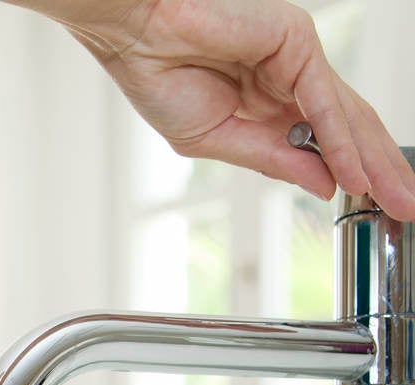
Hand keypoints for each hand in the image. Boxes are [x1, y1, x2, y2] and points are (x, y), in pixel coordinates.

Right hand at [13, 0, 414, 219]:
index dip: (351, 171)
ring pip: (347, 116)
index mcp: (268, 100)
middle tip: (402, 207)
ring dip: (373, 162)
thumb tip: (324, 182)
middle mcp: (290, 76)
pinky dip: (340, 142)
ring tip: (392, 197)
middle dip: (378, 171)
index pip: (323, 138)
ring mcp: (298, 56)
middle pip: (348, 128)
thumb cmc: (159, 77)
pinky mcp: (297, 42)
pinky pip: (323, 103)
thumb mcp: (217, 139)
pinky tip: (354, 173)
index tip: (371, 204)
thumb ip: (271, 159)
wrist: (136, 37)